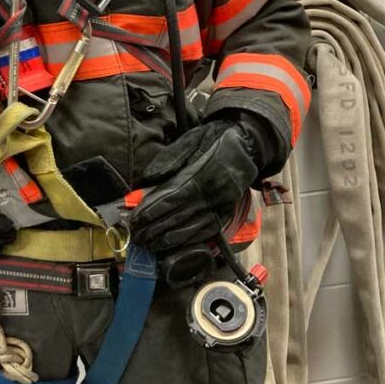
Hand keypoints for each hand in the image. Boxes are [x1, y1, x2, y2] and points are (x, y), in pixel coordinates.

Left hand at [129, 116, 271, 251]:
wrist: (249, 145)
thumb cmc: (215, 139)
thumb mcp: (192, 139)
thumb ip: (170, 158)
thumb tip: (149, 178)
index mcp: (202, 174)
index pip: (171, 198)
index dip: (151, 211)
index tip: (135, 220)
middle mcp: (213, 193)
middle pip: (178, 216)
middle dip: (154, 229)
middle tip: (136, 236)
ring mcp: (222, 205)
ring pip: (191, 228)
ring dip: (168, 239)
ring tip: (150, 244)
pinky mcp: (228, 213)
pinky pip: (207, 231)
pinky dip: (188, 239)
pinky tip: (174, 244)